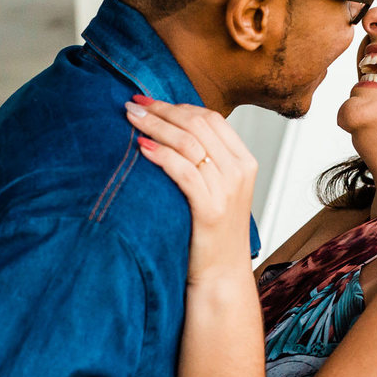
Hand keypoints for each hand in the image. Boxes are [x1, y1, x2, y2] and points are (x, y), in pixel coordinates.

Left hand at [125, 96, 258, 283]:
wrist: (221, 276)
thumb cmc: (212, 234)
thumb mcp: (218, 190)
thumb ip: (206, 160)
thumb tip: (172, 130)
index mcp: (244, 162)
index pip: (211, 118)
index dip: (178, 105)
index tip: (151, 100)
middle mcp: (240, 172)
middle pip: (198, 125)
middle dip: (162, 110)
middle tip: (135, 104)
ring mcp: (227, 190)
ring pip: (188, 143)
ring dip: (156, 126)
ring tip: (131, 119)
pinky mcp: (210, 209)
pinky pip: (183, 171)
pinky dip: (160, 155)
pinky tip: (141, 147)